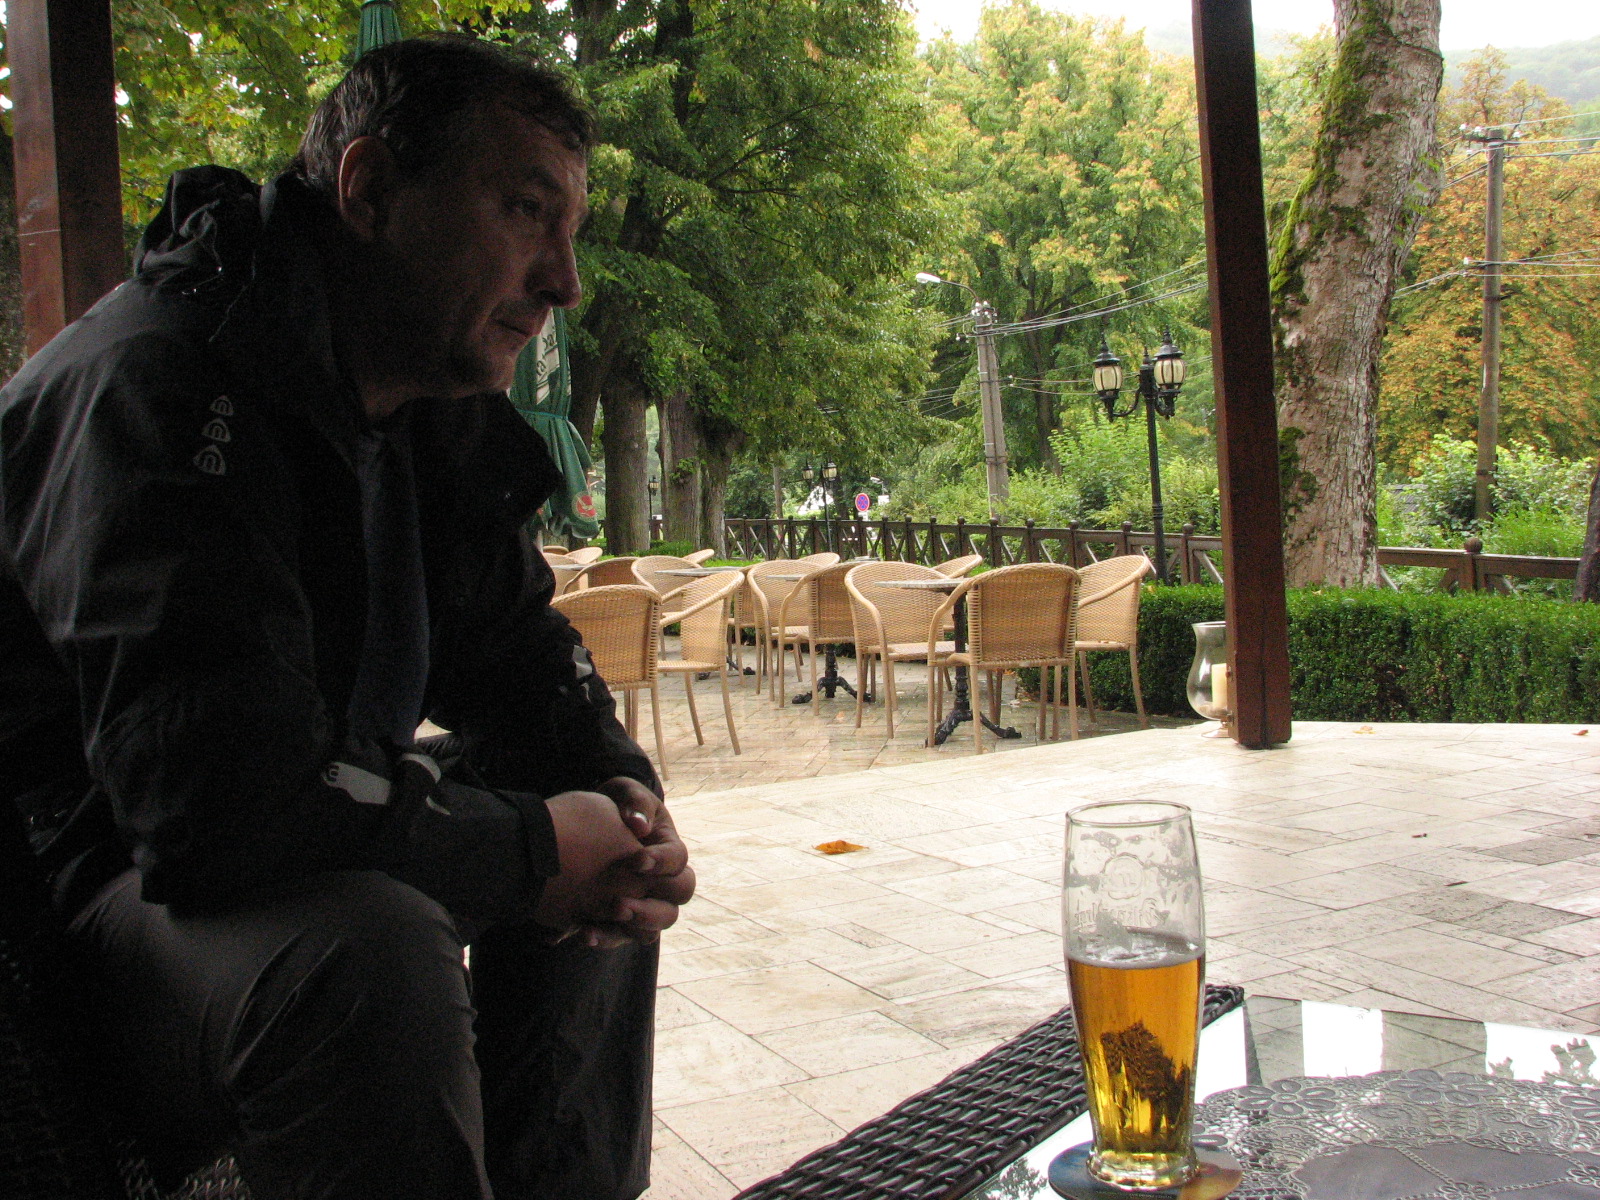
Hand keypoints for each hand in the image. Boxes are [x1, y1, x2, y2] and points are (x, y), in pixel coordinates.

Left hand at [536, 781, 693, 947]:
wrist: (587, 822)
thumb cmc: (615, 805)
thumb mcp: (625, 792)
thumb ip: (635, 801)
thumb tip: (639, 826)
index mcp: (669, 851)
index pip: (678, 861)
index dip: (660, 863)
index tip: (636, 861)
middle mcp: (662, 883)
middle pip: (673, 907)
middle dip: (650, 909)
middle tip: (620, 903)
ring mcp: (642, 904)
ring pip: (649, 931)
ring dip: (628, 929)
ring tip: (600, 923)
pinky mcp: (618, 919)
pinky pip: (617, 936)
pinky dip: (601, 937)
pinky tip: (583, 932)